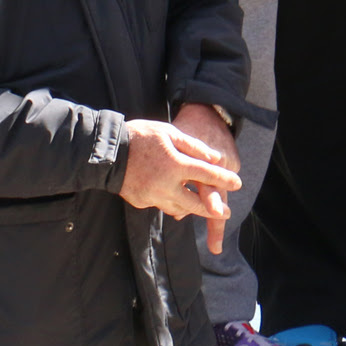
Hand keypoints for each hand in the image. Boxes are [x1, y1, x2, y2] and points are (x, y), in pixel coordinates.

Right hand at [119, 118, 240, 245]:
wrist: (107, 152)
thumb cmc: (140, 136)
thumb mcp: (168, 133)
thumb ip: (193, 146)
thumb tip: (214, 157)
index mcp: (175, 165)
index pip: (207, 174)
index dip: (224, 179)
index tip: (238, 184)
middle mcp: (166, 185)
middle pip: (196, 203)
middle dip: (213, 209)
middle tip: (226, 213)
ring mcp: (153, 196)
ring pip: (179, 209)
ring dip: (192, 209)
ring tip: (201, 208)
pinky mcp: (142, 202)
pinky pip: (162, 205)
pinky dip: (171, 204)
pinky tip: (176, 200)